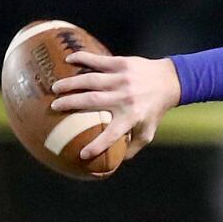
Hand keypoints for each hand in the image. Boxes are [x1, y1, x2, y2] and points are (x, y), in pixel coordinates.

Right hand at [51, 53, 180, 160]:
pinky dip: (83, 58)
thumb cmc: (155, 110)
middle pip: (92, 101)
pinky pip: (98, 60)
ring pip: (91, 80)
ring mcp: (122, 79)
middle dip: (70, 104)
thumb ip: (132, 147)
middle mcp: (124, 98)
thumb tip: (115, 162)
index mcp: (131, 117)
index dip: (96, 145)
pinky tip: (68, 60)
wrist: (169, 81)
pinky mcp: (121, 63)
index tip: (82, 155)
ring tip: (55, 88)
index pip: (111, 134)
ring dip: (71, 83)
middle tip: (54, 107)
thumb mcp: (148, 133)